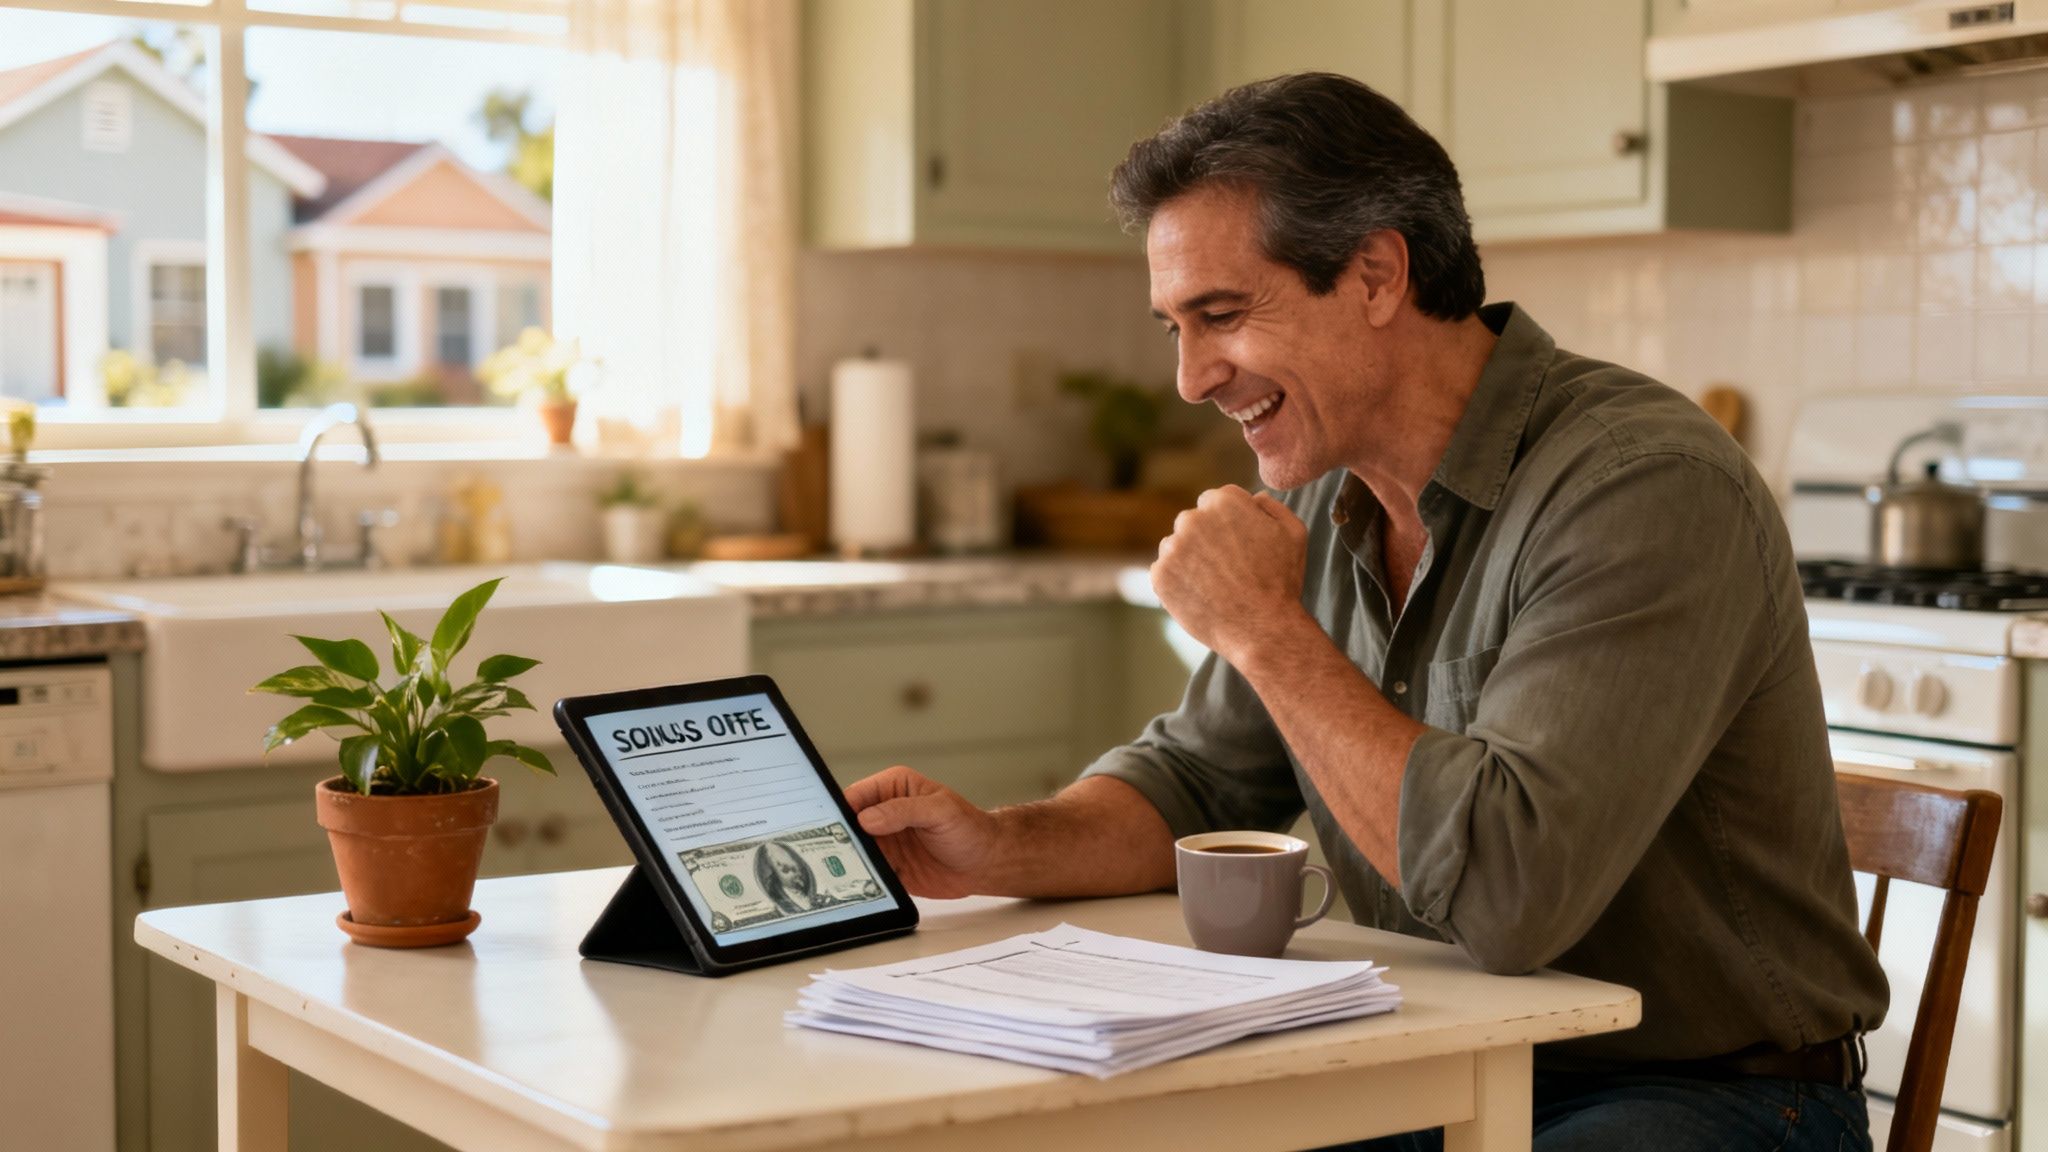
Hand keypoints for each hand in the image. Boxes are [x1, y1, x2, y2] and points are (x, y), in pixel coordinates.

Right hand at [844, 765, 1003, 898]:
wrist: (985, 863)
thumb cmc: (970, 828)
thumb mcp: (940, 811)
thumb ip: (904, 810)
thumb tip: (867, 818)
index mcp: (892, 788)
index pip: (856, 795)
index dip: (841, 810)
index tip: (829, 827)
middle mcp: (883, 813)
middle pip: (847, 824)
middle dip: (836, 837)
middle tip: (827, 852)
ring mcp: (883, 841)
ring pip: (852, 849)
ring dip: (845, 860)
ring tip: (835, 872)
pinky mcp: (887, 867)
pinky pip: (865, 872)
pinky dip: (857, 879)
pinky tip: (853, 886)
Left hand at [1150, 486, 1310, 664]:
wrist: (1261, 629)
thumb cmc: (1281, 581)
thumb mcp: (1294, 532)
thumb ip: (1271, 506)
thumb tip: (1253, 497)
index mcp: (1222, 502)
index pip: (1215, 500)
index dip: (1229, 523)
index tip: (1239, 545)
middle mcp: (1192, 519)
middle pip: (1192, 521)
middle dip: (1206, 538)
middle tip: (1228, 568)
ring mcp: (1172, 548)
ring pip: (1176, 546)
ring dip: (1189, 559)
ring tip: (1215, 585)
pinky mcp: (1159, 576)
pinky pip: (1164, 572)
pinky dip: (1178, 582)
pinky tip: (1201, 596)